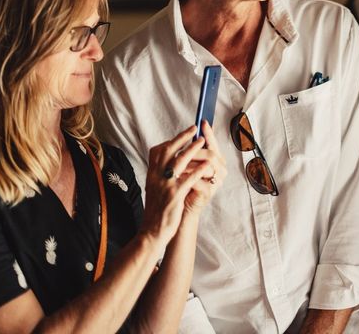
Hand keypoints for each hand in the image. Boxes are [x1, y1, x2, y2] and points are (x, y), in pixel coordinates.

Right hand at [140, 126, 210, 246]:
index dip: (171, 141)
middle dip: (182, 138)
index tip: (183, 134)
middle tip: (194, 128)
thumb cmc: (157, 209)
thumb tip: (174, 159)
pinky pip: (188, 179)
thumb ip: (162, 174)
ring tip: (202, 140)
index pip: (158, 151)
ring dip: (192, 149)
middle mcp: (155, 177)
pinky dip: (198, 169)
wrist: (152, 231)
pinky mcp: (174, 196)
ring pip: (178, 162)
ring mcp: (164, 186)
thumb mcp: (155, 188)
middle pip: (168, 151)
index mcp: (151, 174)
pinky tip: (207, 164)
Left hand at [182, 121, 226, 214]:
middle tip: (183, 148)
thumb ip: (191, 151)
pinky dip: (187, 176)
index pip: (213, 144)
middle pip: (211, 154)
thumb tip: (188, 132)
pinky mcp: (208, 193)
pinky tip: (178, 174)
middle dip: (195, 150)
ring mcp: (216, 182)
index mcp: (217, 161)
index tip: (202, 121)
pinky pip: (198, 180)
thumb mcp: (188, 164)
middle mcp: (220, 170)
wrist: (181, 209)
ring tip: (177, 163)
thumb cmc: (185, 185)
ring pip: (206, 166)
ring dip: (190, 163)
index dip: (208, 133)